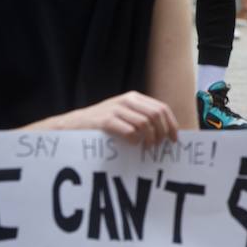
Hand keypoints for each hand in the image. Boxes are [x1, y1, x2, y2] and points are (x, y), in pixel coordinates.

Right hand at [57, 91, 177, 144]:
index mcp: (134, 98)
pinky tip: (132, 144)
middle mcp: (127, 101)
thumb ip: (141, 117)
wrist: (73, 124)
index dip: (171, 124)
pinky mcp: (105, 121)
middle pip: (156, 115)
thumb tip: (165, 132)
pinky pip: (129, 131)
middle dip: (162, 132)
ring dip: (149, 138)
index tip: (174, 139)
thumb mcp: (123, 114)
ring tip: (146, 148)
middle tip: (158, 146)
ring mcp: (116, 109)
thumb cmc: (102, 123)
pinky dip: (134, 139)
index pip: (162, 108)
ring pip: (145, 123)